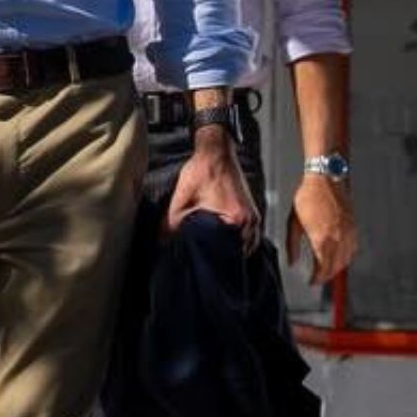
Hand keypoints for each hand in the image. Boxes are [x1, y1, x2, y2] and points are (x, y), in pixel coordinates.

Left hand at [166, 130, 261, 253]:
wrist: (215, 150)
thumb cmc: (202, 170)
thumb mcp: (182, 198)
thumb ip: (171, 223)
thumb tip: (163, 242)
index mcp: (236, 219)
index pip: (228, 253)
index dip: (214, 262)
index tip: (204, 266)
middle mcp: (249, 221)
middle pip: (239, 252)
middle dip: (224, 259)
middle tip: (208, 265)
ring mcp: (254, 217)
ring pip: (247, 246)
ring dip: (233, 251)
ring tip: (217, 258)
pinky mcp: (252, 212)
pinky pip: (250, 236)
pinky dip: (240, 242)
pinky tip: (227, 245)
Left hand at [287, 174, 356, 284]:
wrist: (327, 179)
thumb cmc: (308, 197)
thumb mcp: (293, 222)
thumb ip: (293, 245)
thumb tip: (292, 262)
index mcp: (322, 239)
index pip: (322, 268)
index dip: (317, 278)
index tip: (311, 281)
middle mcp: (338, 239)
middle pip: (336, 267)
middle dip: (326, 276)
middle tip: (318, 278)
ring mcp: (348, 234)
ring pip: (346, 260)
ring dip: (337, 268)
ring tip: (327, 270)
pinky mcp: (353, 227)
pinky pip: (353, 249)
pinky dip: (347, 257)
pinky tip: (339, 256)